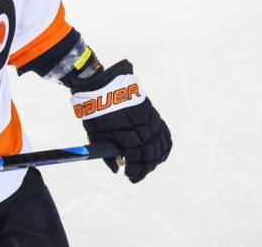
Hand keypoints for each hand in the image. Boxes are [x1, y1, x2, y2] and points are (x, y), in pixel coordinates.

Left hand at [69, 60, 171, 182]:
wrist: (103, 85)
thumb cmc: (96, 112)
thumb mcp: (97, 137)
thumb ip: (107, 155)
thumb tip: (116, 169)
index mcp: (131, 138)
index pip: (139, 162)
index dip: (135, 173)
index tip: (129, 178)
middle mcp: (145, 131)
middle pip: (152, 156)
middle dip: (145, 168)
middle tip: (136, 174)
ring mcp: (152, 122)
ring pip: (161, 146)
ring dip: (155, 159)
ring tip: (146, 165)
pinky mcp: (153, 114)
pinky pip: (164, 133)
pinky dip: (164, 145)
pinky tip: (160, 152)